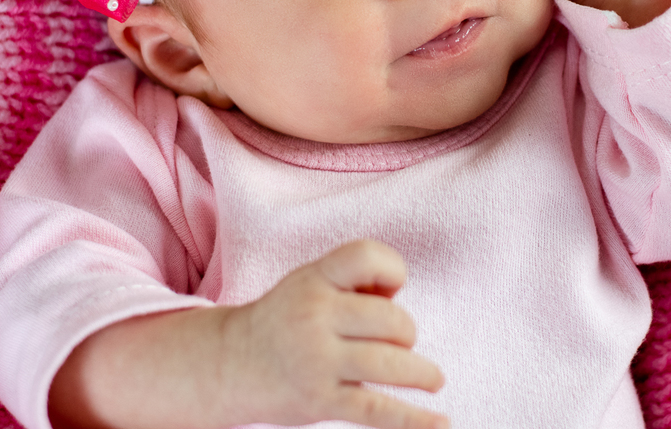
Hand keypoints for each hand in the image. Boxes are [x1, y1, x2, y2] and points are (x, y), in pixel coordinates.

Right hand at [228, 240, 447, 428]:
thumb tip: (398, 300)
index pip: (367, 257)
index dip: (392, 269)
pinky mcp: (320, 400)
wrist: (230, 364)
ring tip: (433, 378)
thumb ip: (353, 282)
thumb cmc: (285, 318)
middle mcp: (314, 316)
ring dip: (421, 372)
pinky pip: (376, 410)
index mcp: (314, 280)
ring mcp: (317, 361)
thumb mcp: (309, 283)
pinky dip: (414, 420)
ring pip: (391, 363)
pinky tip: (440, 422)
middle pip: (391, 319)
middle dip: (405, 331)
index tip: (390, 289)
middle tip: (395, 341)